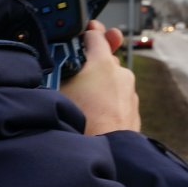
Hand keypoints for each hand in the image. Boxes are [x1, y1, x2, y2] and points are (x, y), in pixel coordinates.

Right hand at [60, 20, 140, 134]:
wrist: (106, 153)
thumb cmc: (81, 123)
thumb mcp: (58, 89)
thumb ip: (58, 70)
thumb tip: (54, 63)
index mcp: (102, 62)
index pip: (94, 35)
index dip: (85, 33)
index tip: (80, 34)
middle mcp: (121, 73)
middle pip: (104, 58)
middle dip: (92, 63)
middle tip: (75, 72)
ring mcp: (130, 92)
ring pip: (112, 80)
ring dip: (100, 84)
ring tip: (82, 100)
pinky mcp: (133, 110)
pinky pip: (118, 98)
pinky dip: (108, 101)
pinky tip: (94, 114)